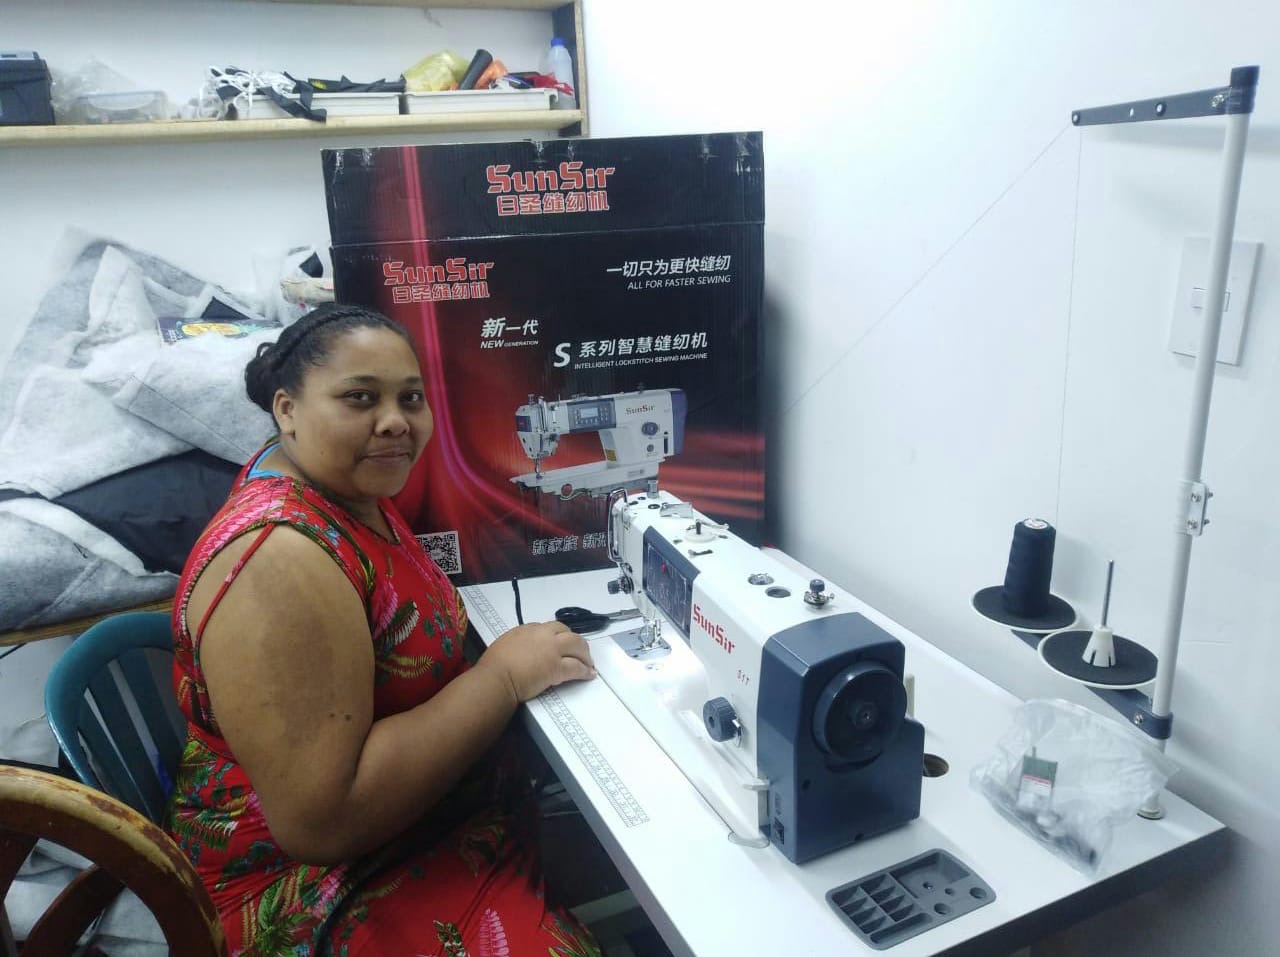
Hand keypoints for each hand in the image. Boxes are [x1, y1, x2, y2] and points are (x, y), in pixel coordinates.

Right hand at [480, 620, 595, 702]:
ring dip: (585, 654)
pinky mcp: (557, 667)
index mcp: (528, 629)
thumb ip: (518, 644)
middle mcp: (543, 635)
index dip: (559, 637)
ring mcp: (552, 650)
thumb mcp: (505, 644)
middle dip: (577, 642)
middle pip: (568, 633)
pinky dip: (585, 671)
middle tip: (581, 651)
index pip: (551, 628)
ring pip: (577, 646)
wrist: (497, 677)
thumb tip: (523, 650)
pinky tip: (588, 675)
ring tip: (588, 663)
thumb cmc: (494, 665)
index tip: (561, 644)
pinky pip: (577, 667)